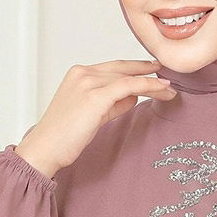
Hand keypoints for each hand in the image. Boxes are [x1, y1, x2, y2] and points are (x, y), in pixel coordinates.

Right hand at [15, 59, 177, 175]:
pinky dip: (147, 87)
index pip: (114, 67)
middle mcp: (83, 73)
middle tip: (168, 78)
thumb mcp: (92, 114)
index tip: (154, 71)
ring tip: (170, 91)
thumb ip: (112, 103)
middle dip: (148, 72)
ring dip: (153, 83)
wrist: (46, 148)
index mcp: (78, 74)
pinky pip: (129, 86)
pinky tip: (161, 90)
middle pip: (123, 68)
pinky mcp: (95, 96)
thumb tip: (133, 97)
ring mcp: (88, 83)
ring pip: (129, 77)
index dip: (136, 69)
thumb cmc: (64, 137)